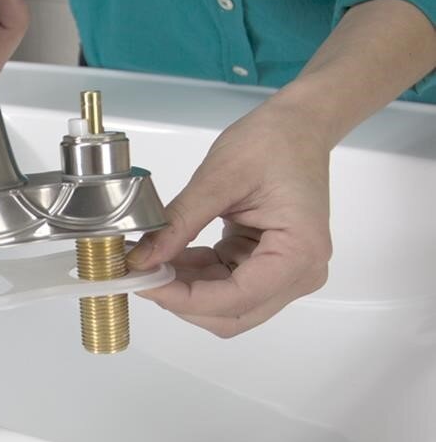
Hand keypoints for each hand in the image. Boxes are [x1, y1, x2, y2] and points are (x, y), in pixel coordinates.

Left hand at [127, 93, 331, 336]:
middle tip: (143, 274)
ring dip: (185, 290)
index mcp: (299, 252)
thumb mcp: (218, 177)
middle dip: (183, 300)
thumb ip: (179, 223)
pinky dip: (194, 277)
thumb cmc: (273, 141)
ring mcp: (284, 275)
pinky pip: (223, 286)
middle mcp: (298, 274)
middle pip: (231, 314)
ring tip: (152, 261)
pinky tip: (170, 256)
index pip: (235, 298)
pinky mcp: (265, 267)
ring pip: (224, 306)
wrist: (298, 127)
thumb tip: (142, 259)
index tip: (144, 282)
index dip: (184, 299)